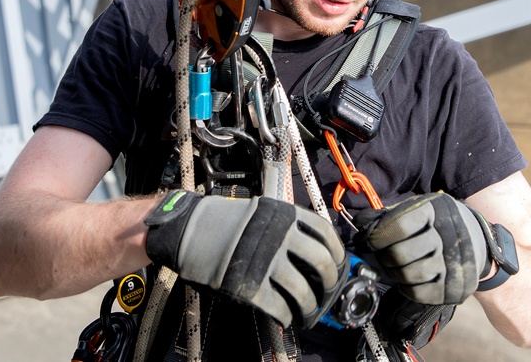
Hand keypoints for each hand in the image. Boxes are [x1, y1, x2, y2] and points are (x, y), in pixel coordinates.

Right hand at [144, 191, 345, 326]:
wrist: (190, 229)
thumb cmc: (226, 221)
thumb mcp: (263, 212)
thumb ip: (288, 226)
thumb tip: (314, 252)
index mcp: (285, 215)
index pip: (325, 233)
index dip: (338, 252)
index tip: (340, 264)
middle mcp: (280, 237)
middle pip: (320, 264)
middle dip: (329, 283)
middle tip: (327, 292)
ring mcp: (265, 261)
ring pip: (302, 290)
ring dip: (309, 306)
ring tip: (308, 312)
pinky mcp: (249, 285)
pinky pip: (277, 306)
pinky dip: (286, 316)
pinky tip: (286, 318)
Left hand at [354, 193, 490, 304]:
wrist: (479, 242)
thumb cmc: (438, 223)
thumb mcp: (418, 209)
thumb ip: (389, 215)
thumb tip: (361, 224)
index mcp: (435, 210)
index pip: (398, 225)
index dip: (377, 236)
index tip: (370, 241)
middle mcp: (448, 235)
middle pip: (400, 254)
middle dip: (384, 257)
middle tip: (382, 256)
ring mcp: (453, 262)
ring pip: (409, 275)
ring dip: (395, 273)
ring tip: (395, 267)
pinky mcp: (456, 286)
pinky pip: (420, 293)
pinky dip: (407, 288)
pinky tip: (408, 280)